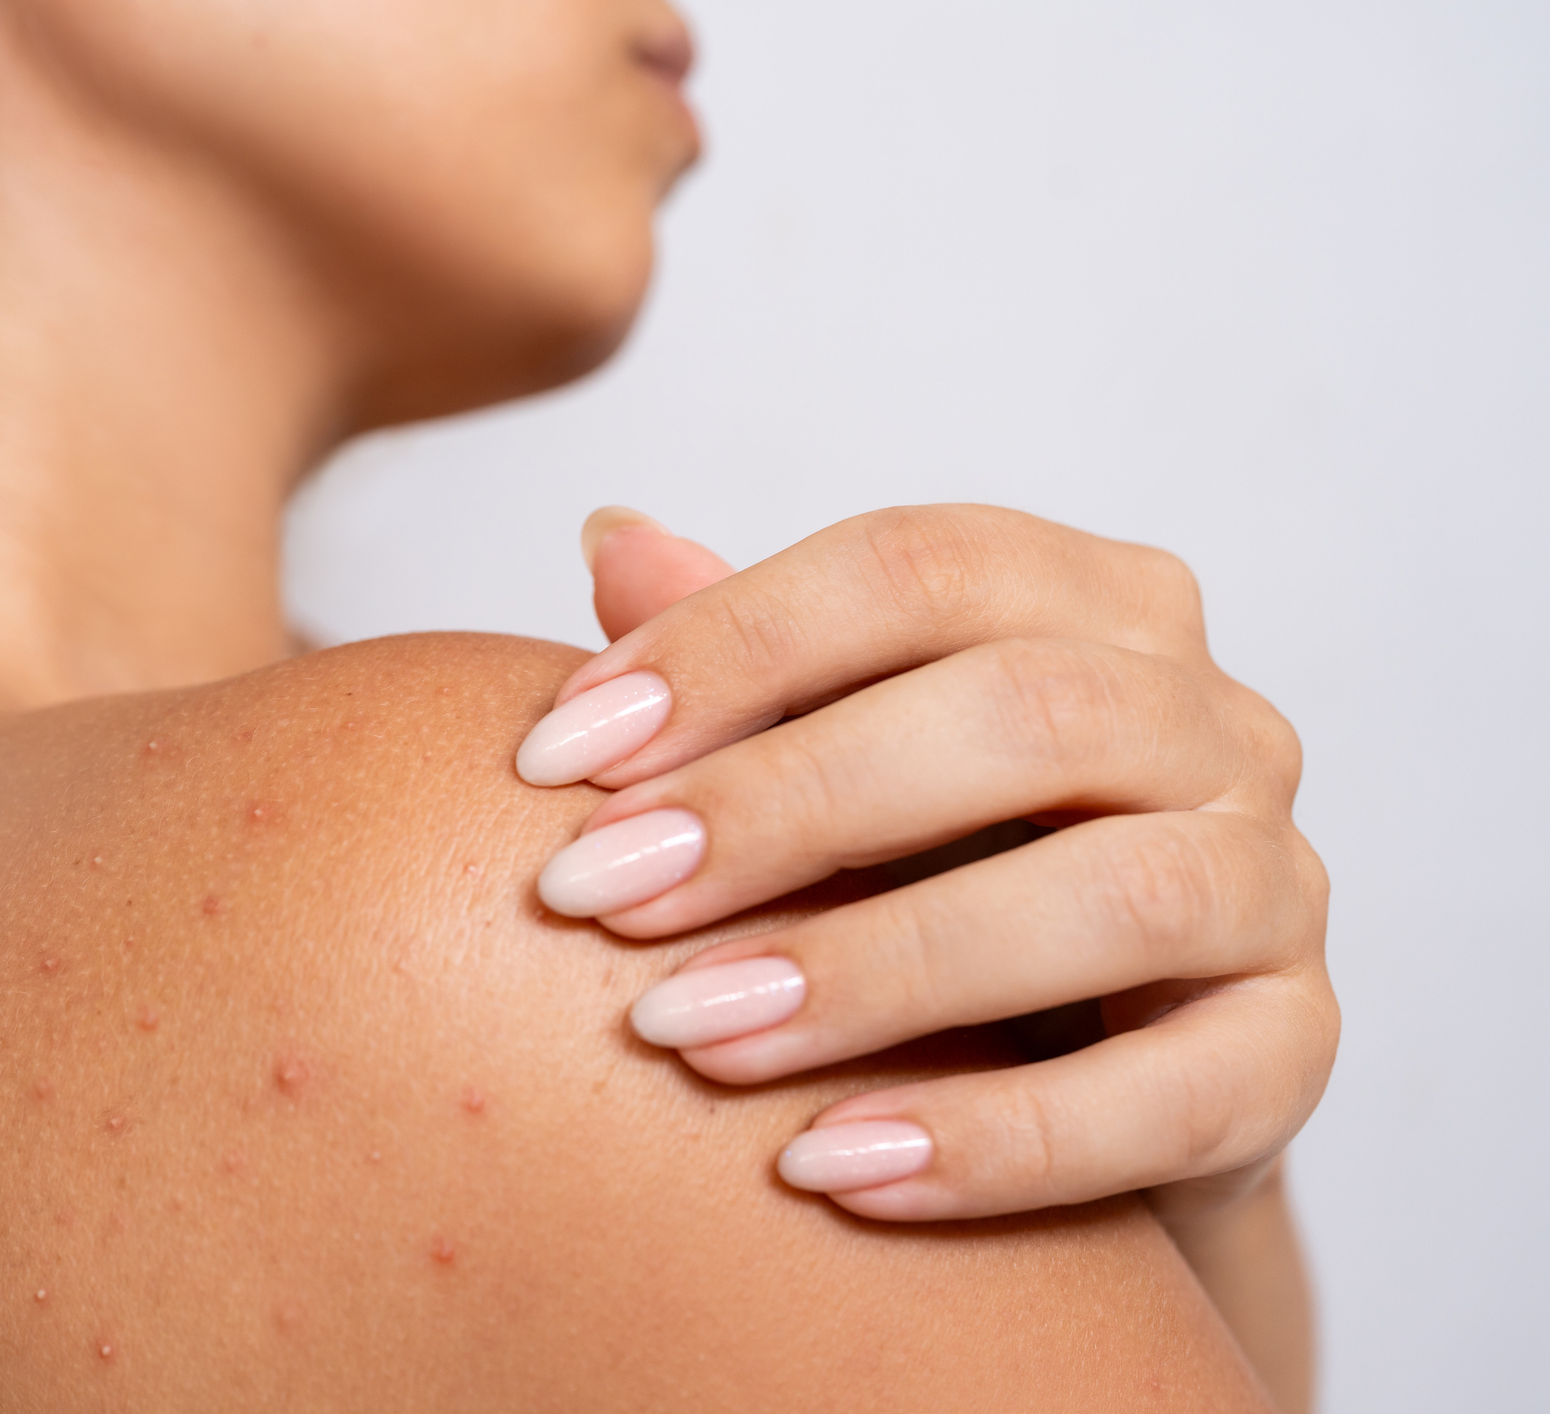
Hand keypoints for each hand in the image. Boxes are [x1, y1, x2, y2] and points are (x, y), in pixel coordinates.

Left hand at [518, 505, 1337, 1223]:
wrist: (1075, 1065)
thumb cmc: (931, 868)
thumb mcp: (835, 751)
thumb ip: (748, 659)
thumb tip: (612, 539)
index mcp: (1094, 603)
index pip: (918, 568)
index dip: (728, 646)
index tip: (551, 759)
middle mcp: (1211, 718)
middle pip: (1021, 713)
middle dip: (785, 803)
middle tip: (599, 896)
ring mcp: (1271, 881)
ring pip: (1112, 898)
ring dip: (876, 968)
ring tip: (689, 1033)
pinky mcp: (1291, 1052)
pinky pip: (1176, 1095)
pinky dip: (999, 1141)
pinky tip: (828, 1171)